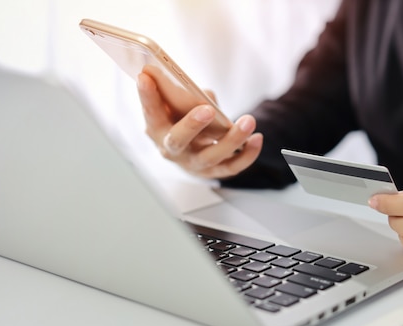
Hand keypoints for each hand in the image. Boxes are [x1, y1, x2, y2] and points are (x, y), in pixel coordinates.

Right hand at [136, 65, 262, 178]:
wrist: (190, 152)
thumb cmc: (182, 120)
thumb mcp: (177, 106)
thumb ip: (185, 95)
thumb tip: (203, 96)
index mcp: (156, 130)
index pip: (150, 113)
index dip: (147, 97)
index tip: (145, 77)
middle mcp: (172, 151)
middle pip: (178, 141)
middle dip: (191, 125)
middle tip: (207, 109)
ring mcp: (193, 164)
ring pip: (211, 156)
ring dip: (232, 139)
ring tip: (248, 120)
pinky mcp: (213, 173)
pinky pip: (232, 167)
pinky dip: (247, 154)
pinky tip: (257, 138)